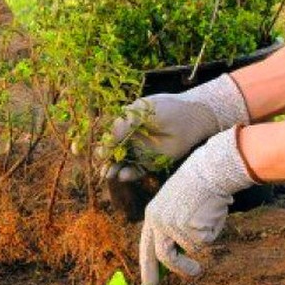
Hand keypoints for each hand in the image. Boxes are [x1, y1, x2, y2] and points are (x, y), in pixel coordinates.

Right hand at [106, 74, 249, 181]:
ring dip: (114, 170)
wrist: (192, 116)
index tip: (91, 151)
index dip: (100, 144)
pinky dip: (130, 174)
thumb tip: (107, 140)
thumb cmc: (167, 108)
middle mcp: (130, 138)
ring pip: (122, 163)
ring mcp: (140, 150)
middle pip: (112, 152)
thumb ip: (123, 124)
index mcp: (125, 123)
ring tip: (110, 175)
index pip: (107, 135)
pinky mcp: (151, 161)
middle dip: (104, 161)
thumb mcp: (141, 111)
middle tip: (101, 168)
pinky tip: (124, 176)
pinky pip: (137, 170)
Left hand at [139, 127, 255, 284]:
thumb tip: (179, 253)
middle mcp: (158, 222)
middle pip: (163, 255)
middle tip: (193, 275)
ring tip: (206, 232)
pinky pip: (205, 242)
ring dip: (199, 247)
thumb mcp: (175, 204)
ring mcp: (173, 227)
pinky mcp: (189, 230)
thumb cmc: (196, 186)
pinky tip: (211, 214)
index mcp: (152, 215)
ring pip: (190, 250)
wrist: (208, 171)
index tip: (149, 282)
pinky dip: (212, 232)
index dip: (148, 265)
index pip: (146, 245)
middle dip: (178, 270)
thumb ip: (172, 227)